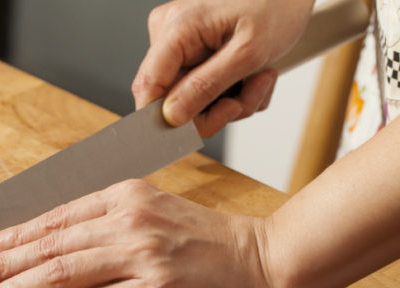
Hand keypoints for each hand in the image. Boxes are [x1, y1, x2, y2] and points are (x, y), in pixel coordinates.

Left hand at [0, 180, 273, 287]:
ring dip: (18, 287)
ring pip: (62, 272)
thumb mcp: (152, 209)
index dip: (14, 234)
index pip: (54, 217)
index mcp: (125, 195)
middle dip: (3, 261)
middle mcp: (129, 221)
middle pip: (50, 244)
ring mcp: (141, 256)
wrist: (261, 260)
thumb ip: (104, 220)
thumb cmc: (205, 238)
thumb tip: (48, 244)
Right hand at [132, 0, 314, 136]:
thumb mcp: (248, 52)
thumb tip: (171, 116)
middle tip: (244, 101)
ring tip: (260, 79)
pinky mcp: (195, 54)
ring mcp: (181, 45)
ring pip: (192, 100)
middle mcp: (170, 35)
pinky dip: (235, 92)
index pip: (148, 86)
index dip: (164, 118)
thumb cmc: (278, 4)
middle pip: (171, 99)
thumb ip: (206, 86)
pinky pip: (205, 90)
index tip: (191, 134)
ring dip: (233, 101)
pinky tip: (255, 75)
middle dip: (214, 109)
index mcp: (176, 28)